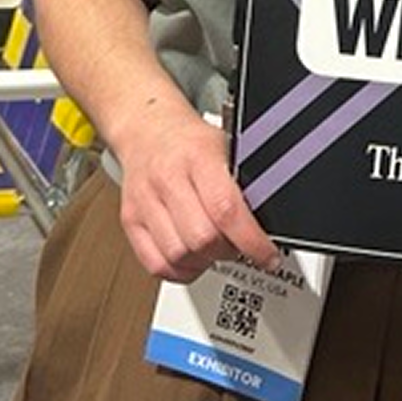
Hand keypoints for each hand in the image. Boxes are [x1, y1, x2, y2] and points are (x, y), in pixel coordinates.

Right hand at [113, 107, 280, 283]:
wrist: (147, 130)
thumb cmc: (191, 142)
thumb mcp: (228, 147)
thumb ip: (247, 182)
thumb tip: (271, 220)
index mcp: (198, 157)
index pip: (226, 210)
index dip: (251, 241)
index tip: (267, 255)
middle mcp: (167, 180)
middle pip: (201, 239)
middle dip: (229, 251)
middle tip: (241, 246)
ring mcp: (144, 202)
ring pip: (178, 256)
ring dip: (205, 262)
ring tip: (217, 248)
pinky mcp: (130, 221)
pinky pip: (156, 265)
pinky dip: (181, 270)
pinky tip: (194, 258)